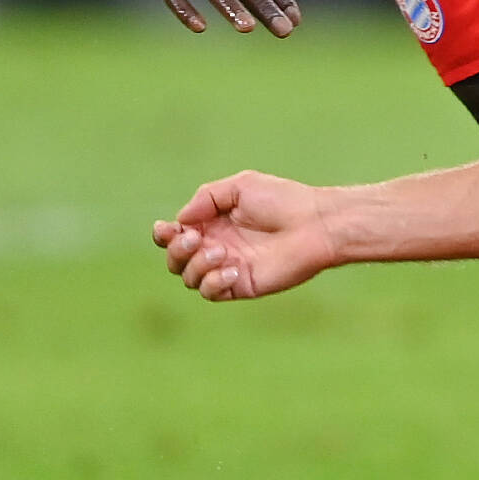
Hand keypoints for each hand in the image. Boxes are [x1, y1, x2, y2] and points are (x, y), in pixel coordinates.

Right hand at [155, 171, 343, 300]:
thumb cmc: (282, 200)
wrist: (314, 224)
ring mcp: (227, 268)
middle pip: (175, 259)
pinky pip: (210, 293)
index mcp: (213, 223)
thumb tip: (180, 220)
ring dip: (197, 265)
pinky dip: (213, 282)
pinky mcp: (241, 285)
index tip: (167, 228)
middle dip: (177, 250)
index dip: (164, 234)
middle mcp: (216, 246)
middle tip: (196, 239)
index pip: (175, 235)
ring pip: (189, 278)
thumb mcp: (240, 186)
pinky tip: (233, 269)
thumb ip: (206, 198)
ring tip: (223, 251)